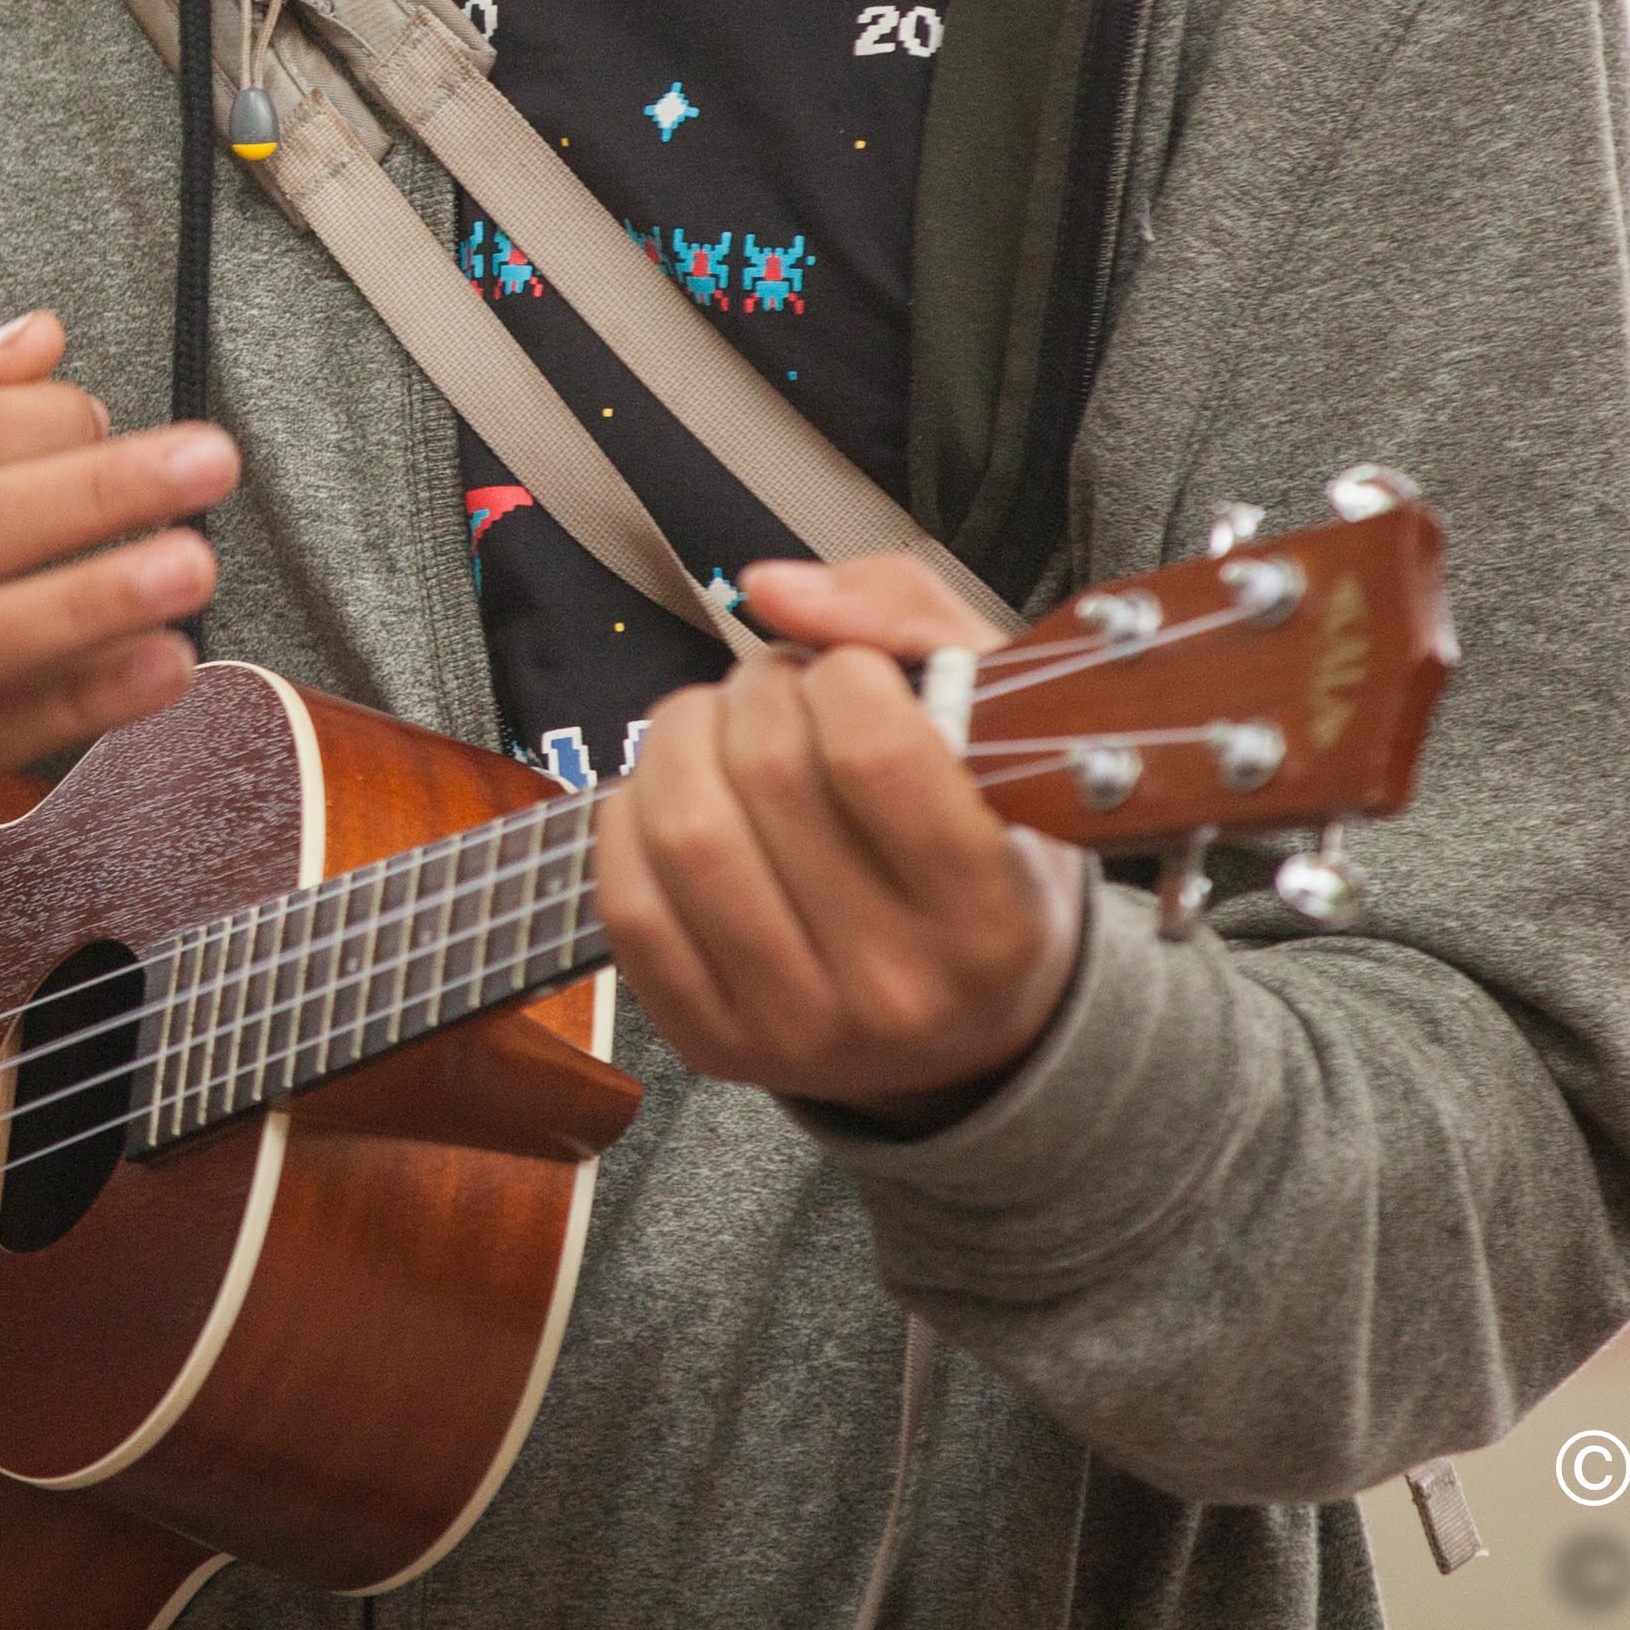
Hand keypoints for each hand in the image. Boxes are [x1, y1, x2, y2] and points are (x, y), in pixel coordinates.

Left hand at [592, 554, 1088, 1117]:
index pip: (874, 754)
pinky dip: (632, 814)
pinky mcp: (711, 1042)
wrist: (962, 1031)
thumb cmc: (984, 852)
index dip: (842, 674)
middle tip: (778, 691)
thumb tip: (768, 587)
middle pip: (766, 774)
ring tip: (720, 726)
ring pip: (684, 829)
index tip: (850, 674)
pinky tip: (677, 793)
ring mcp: (796, 1030)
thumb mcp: (1002, 727)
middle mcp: (897, 992)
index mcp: (991, 919)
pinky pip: (626, 899)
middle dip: (757, 689)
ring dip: (682, 735)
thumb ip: (903, 619)